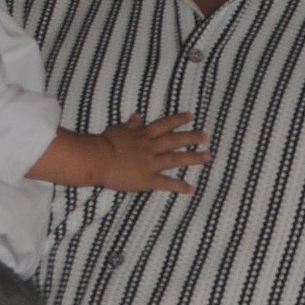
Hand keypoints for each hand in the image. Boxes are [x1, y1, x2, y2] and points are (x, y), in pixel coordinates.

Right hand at [91, 111, 210, 193]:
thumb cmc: (104, 143)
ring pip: (175, 159)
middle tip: (206, 136)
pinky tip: (191, 189)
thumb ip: (131, 124)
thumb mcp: (118, 129)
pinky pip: (166, 183)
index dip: (178, 120)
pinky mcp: (147, 179)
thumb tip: (138, 115)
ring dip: (193, 158)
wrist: (97, 158)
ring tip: (208, 157)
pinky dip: (178, 186)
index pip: (164, 125)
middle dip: (192, 137)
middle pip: (175, 140)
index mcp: (143, 135)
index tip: (190, 116)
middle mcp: (150, 147)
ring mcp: (150, 163)